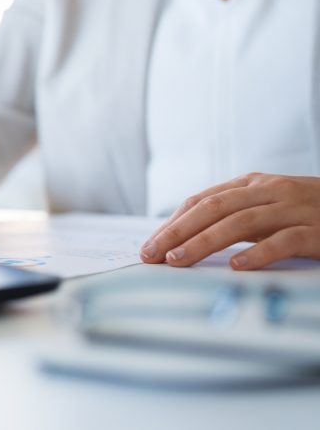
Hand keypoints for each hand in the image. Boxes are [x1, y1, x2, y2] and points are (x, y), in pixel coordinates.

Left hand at [140, 172, 319, 269]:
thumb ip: (234, 219)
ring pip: (240, 222)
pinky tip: (238, 267)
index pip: (201, 200)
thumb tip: (185, 241)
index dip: (172, 223)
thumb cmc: (308, 214)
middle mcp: (269, 191)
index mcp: (252, 185)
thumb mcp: (267, 210)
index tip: (149, 246)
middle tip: (152, 255)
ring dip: (204, 242)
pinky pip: (284, 240)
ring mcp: (294, 208)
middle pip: (213, 208)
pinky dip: (259, 254)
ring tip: (179, 261)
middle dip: (177, 232)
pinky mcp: (318, 230)